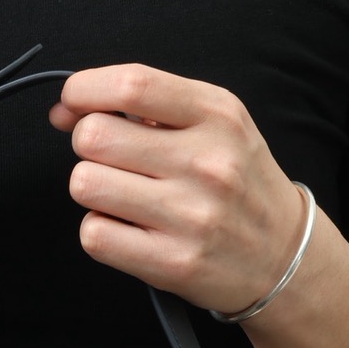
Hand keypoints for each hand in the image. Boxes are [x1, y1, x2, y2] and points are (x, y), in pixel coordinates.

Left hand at [49, 64, 309, 316]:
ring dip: (93, 190)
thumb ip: (145, 108)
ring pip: (85, 184)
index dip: (83, 90)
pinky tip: (129, 229)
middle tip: (114, 160)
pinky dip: (100, 230)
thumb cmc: (238, 185)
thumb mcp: (215, 125)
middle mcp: (206, 161)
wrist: (284, 256)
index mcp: (217, 115)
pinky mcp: (171, 262)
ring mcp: (190, 215)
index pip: (131, 85)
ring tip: (125, 196)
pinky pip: (93, 234)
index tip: (74, 102)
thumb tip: (64, 110)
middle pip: (93, 136)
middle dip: (89, 146)